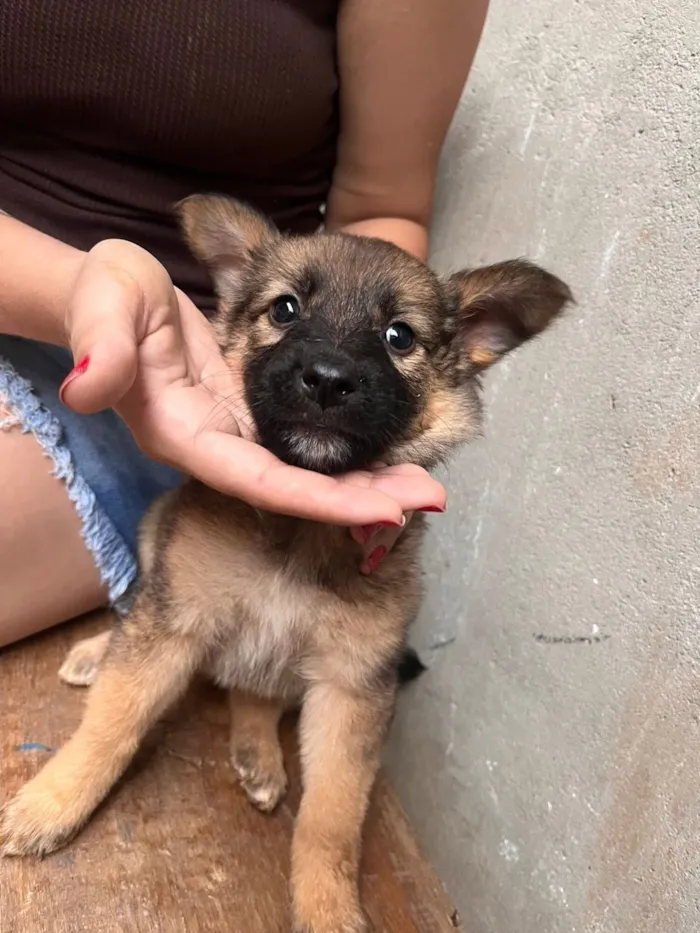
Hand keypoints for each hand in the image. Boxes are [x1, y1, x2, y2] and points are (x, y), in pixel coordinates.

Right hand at [58, 239, 445, 526]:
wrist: (114, 296)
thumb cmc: (106, 296)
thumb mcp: (103, 304)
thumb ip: (101, 344)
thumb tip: (87, 385)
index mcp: (187, 434)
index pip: (264, 482)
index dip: (324, 499)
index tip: (386, 510)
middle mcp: (219, 446)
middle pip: (298, 490)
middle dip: (363, 497)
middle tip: (430, 498)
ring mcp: (239, 434)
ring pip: (310, 471)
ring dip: (367, 478)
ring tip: (427, 482)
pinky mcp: (253, 414)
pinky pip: (306, 446)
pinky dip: (349, 451)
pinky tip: (390, 449)